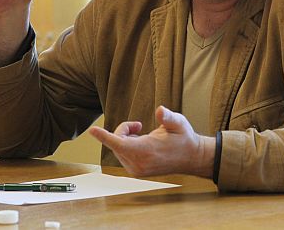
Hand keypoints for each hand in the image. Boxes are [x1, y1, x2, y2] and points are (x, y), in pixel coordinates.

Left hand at [89, 106, 214, 177]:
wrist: (191, 157)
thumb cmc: (184, 138)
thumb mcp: (178, 122)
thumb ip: (168, 117)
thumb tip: (160, 111)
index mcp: (147, 150)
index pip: (120, 143)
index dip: (105, 136)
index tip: (92, 130)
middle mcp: (139, 163)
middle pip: (117, 141)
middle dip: (124, 130)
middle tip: (139, 124)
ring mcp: (137, 170)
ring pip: (118, 148)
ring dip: (125, 138)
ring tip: (143, 134)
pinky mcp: (136, 172)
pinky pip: (122, 154)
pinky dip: (127, 146)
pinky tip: (141, 143)